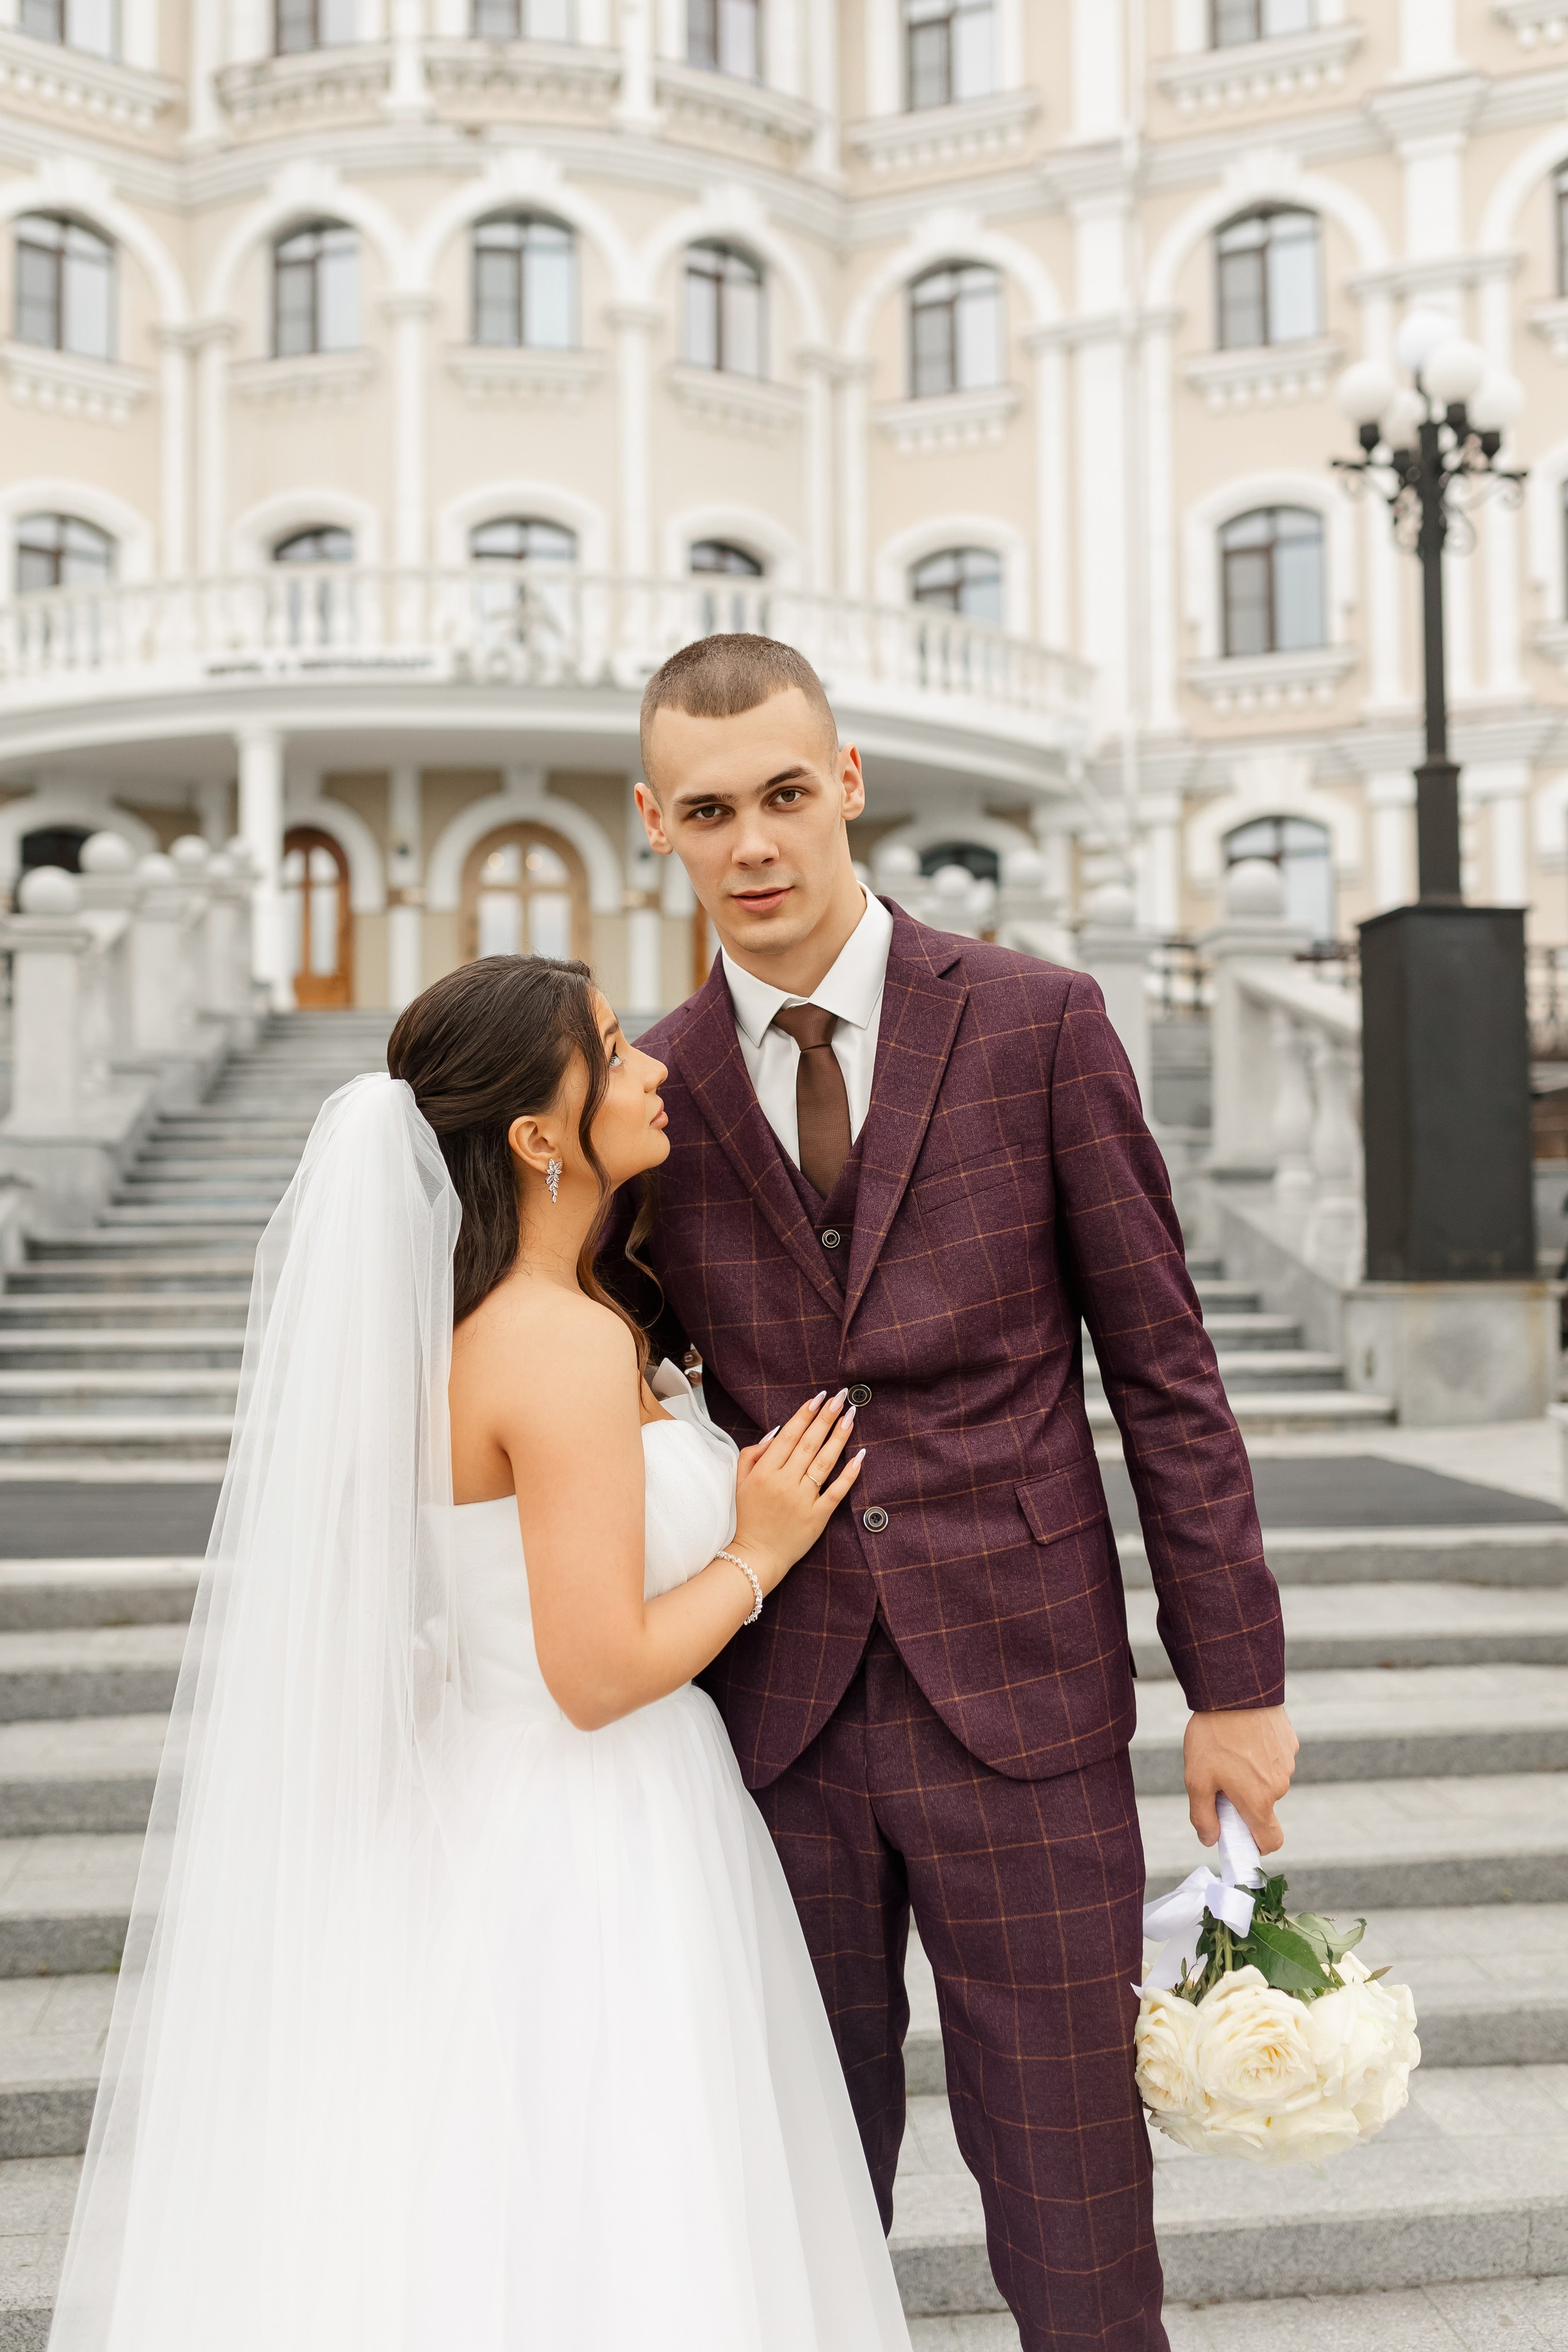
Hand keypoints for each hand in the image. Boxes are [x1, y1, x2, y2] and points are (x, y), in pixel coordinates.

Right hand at [731, 1390, 864, 1594]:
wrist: (756, 1556)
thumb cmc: (748, 1516)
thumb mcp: (740, 1482)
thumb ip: (753, 1454)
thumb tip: (778, 1432)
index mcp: (765, 1472)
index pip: (789, 1436)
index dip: (805, 1415)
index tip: (818, 1398)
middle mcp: (784, 1483)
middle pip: (809, 1444)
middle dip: (826, 1418)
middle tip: (841, 1398)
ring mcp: (802, 1500)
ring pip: (824, 1462)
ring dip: (839, 1437)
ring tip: (851, 1417)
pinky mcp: (818, 1517)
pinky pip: (837, 1491)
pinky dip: (849, 1474)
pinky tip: (860, 1456)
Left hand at [1183, 1705, 1297, 1855]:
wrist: (1235, 1690)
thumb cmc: (1213, 1736)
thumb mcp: (1196, 1779)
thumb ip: (1203, 1816)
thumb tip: (1210, 1840)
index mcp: (1258, 1800)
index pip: (1270, 1840)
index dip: (1255, 1844)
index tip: (1237, 1833)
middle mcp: (1279, 1786)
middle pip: (1263, 1807)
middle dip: (1243, 1800)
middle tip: (1219, 1777)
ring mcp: (1287, 1762)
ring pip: (1268, 1781)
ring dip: (1251, 1775)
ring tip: (1228, 1749)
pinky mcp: (1289, 1742)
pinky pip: (1274, 1758)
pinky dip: (1260, 1755)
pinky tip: (1242, 1736)